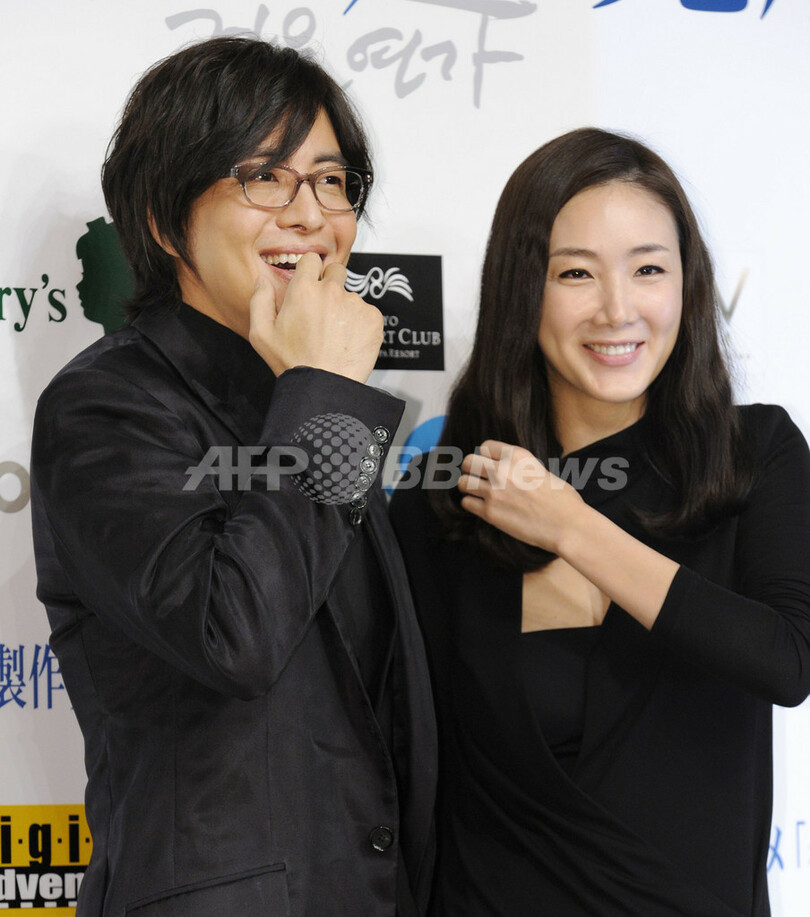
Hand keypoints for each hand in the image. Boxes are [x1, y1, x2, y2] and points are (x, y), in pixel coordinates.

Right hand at [248, 252, 383, 382]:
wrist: (324, 386)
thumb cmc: (292, 363)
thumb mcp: (261, 334)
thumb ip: (259, 301)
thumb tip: (262, 282)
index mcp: (304, 289)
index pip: (311, 259)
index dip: (309, 271)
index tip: (310, 285)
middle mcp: (332, 290)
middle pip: (335, 271)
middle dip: (330, 284)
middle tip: (323, 311)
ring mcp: (355, 303)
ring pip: (351, 295)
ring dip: (345, 308)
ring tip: (335, 334)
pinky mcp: (373, 318)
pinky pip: (367, 312)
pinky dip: (361, 323)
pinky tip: (348, 341)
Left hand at [459, 440, 583, 553]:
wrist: (567, 525)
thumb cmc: (562, 500)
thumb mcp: (541, 470)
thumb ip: (520, 467)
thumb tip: (507, 469)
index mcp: (517, 455)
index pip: (484, 446)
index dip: (486, 456)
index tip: (490, 465)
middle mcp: (502, 470)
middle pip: (468, 461)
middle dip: (471, 469)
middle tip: (478, 478)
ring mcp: (494, 491)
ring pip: (463, 482)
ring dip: (469, 488)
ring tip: (478, 493)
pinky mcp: (490, 513)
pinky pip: (467, 503)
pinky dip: (472, 505)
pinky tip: (482, 507)